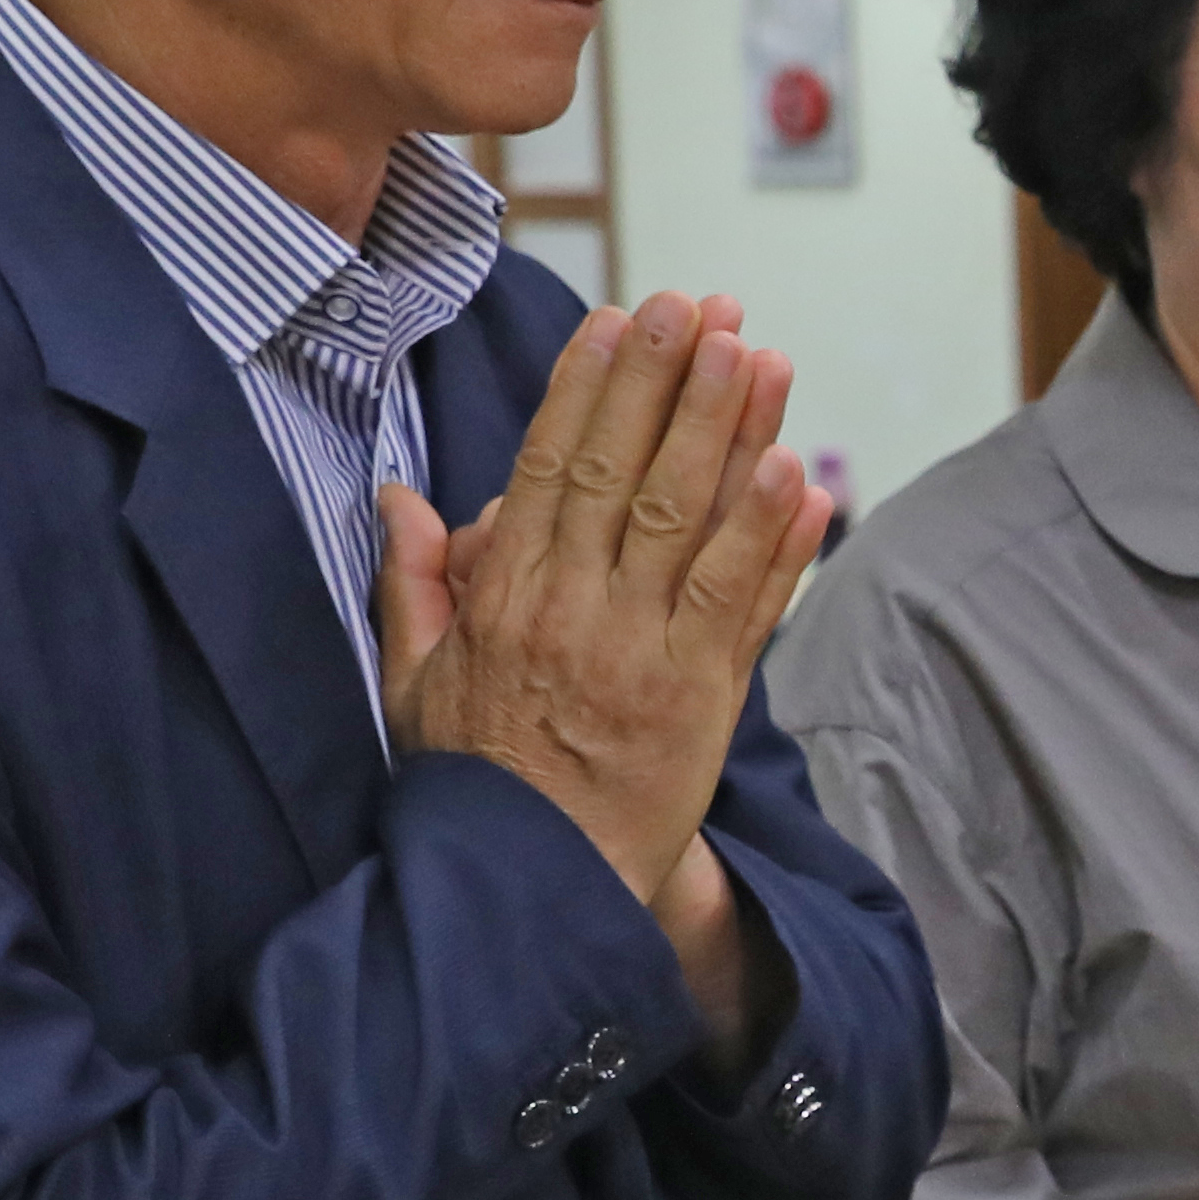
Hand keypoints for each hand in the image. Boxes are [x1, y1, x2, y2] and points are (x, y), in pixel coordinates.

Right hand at [379, 294, 831, 920]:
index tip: (621, 320)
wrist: (528, 893)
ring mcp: (644, 656)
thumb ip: (411, 584)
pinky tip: (800, 477)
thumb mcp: (413, 683)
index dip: (591, 388)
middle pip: (627, 475)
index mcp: (507, 600)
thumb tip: (398, 496)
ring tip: (762, 358)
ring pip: (691, 525)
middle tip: (705, 306)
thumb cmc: (475, 783)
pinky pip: (746, 608)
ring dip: (731, 435)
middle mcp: (576, 615)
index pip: (550, 466)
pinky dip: (776, 542)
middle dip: (668, 383)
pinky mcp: (703, 704)